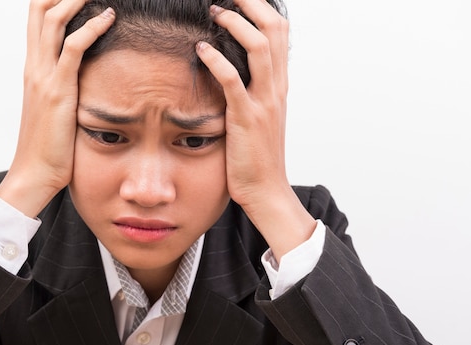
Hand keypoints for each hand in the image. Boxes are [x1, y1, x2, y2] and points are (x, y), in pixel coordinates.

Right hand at [0, 0, 114, 217]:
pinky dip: (93, 27)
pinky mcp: (58, 90)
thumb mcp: (53, 109)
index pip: (37, 17)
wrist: (34, 172)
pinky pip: (74, 47)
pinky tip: (110, 16)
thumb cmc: (47, 146)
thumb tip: (81, 81)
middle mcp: (34, 66)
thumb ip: (62, 88)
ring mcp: (43, 76)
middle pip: (40, 8)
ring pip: (54, 19)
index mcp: (33, 68)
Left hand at [196, 0, 315, 259]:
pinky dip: (218, 61)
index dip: (261, 10)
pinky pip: (234, 82)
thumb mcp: (259, 116)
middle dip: (252, 5)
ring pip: (260, 48)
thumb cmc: (256, 155)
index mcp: (279, 85)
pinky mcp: (246, 119)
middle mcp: (276, 88)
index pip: (279, 34)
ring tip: (215, 11)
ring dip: (236, 24)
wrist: (265, 189)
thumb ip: (250, 91)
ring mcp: (264, 102)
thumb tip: (232, 71)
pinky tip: (201, 50)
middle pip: (275, 30)